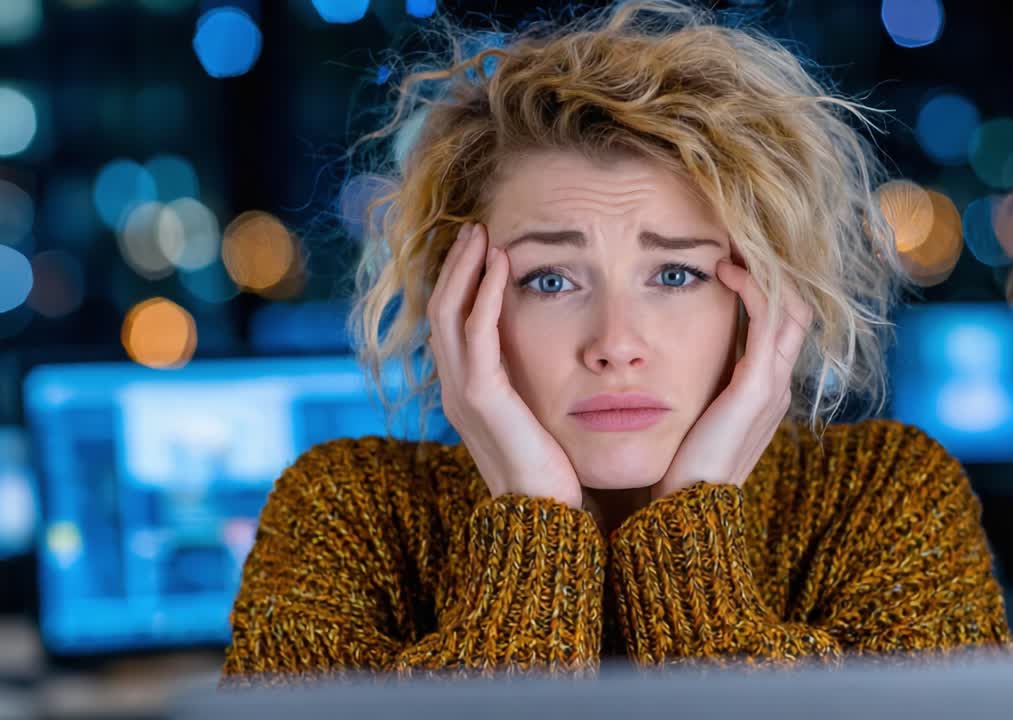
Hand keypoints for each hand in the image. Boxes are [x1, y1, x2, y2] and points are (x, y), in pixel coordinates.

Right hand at [426, 222, 583, 508]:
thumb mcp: (542, 418)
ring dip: (466, 268)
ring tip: (483, 233)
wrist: (547, 519)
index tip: (484, 247)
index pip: (453, 323)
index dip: (463, 282)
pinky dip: (484, 294)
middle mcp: (456, 388)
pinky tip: (502, 265)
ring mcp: (462, 393)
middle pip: (442, 309)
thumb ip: (538, 388)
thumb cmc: (554, 473)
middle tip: (477, 226)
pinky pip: (475, 333)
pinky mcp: (479, 398)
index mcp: (469, 392)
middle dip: (458, 264)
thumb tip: (564, 361)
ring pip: (449, 313)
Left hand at [651, 259, 813, 500]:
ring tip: (734, 243)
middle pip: (796, 308)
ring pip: (791, 308)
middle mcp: (777, 383)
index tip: (728, 257)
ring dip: (765, 270)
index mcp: (763, 389)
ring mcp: (773, 385)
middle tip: (737, 237)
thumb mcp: (692, 415)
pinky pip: (770, 322)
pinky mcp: (757, 388)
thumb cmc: (680, 466)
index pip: (781, 323)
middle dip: (771, 270)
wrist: (688, 510)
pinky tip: (725, 271)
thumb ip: (694, 385)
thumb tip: (668, 355)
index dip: (763, 285)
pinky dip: (754, 289)